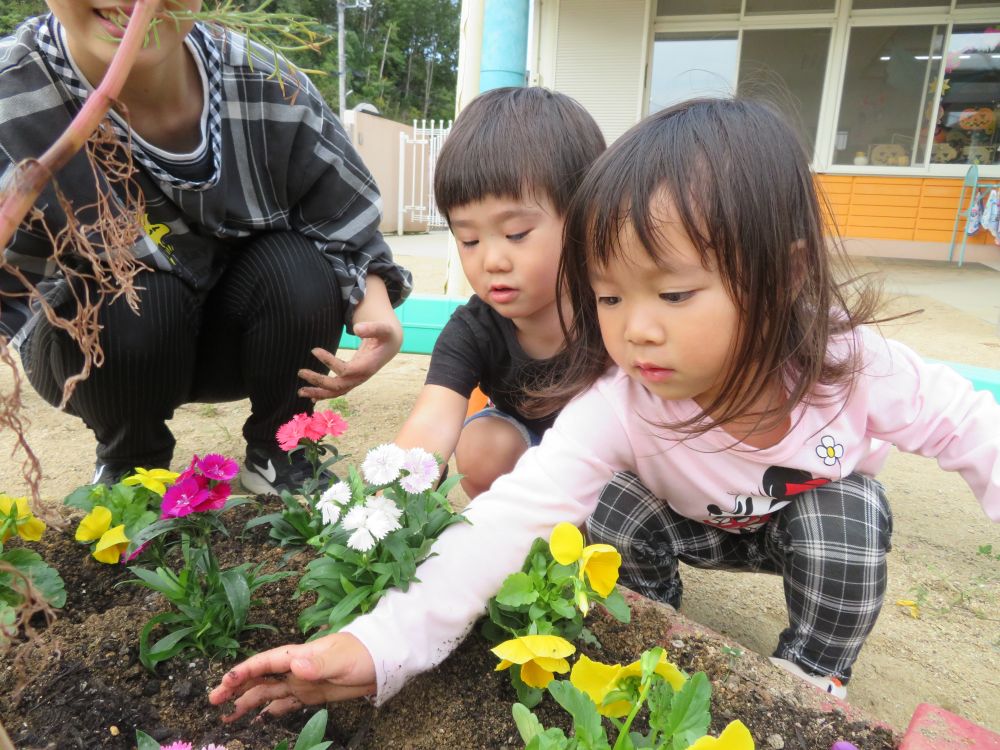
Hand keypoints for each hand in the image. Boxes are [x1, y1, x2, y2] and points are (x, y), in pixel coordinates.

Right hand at [208, 633, 376, 720]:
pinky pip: (286, 703)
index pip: (265, 663)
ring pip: (268, 693)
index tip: (224, 683)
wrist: (382, 661)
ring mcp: (302, 681)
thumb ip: (317, 664)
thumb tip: (294, 665)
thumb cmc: (361, 654)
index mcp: (299, 656)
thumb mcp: (340, 660)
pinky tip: (259, 719)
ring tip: (228, 716)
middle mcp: (296, 668)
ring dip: (249, 702)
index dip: (244, 672)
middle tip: (214, 702)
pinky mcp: (312, 693)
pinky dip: (271, 711)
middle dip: (237, 688)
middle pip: (260, 678)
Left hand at [298, 320, 401, 399]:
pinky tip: (311, 398)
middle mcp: (361, 377)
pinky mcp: (352, 379)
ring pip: (336, 392)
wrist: (390, 345)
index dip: (329, 362)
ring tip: (300, 392)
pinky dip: (324, 395)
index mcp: (367, 367)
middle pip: (338, 386)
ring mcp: (356, 381)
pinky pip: (338, 391)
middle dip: (319, 381)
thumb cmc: (386, 335)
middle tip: (300, 372)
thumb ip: (372, 328)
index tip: (314, 350)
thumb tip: (357, 328)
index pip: (345, 370)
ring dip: (318, 393)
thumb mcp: (384, 329)